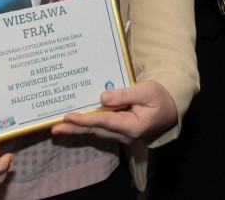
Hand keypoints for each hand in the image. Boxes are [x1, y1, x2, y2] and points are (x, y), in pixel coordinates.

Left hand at [51, 81, 176, 143]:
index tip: (69, 116)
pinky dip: (85, 125)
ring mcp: (120, 133)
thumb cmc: (159, 96)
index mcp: (132, 125)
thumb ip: (125, 94)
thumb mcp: (146, 91)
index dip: (86, 119)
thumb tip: (102, 97)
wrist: (170, 108)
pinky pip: (99, 127)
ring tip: (57, 127)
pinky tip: (73, 123)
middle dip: (74, 129)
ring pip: (95, 131)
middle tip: (54, 128)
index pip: (105, 122)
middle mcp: (124, 134)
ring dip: (77, 129)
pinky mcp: (118, 129)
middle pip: (95, 130)